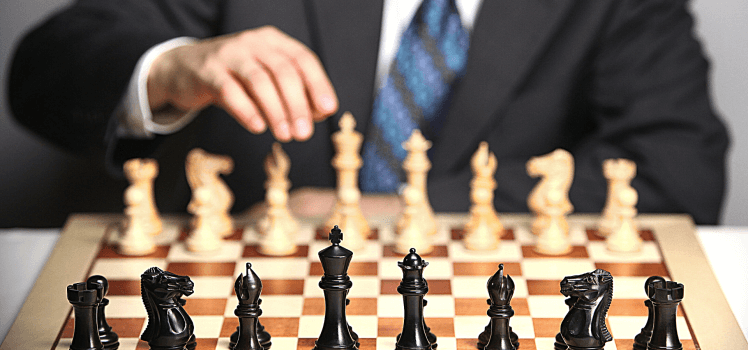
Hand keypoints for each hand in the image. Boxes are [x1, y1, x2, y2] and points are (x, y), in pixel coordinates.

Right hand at [147, 26, 337, 141]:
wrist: (185, 69)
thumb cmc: (235, 77)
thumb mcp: (265, 81)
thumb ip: (291, 94)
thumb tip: (317, 115)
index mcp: (274, 41)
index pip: (304, 60)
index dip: (318, 85)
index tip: (328, 110)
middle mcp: (254, 42)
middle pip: (283, 72)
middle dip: (298, 104)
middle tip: (304, 133)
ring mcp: (230, 54)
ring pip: (259, 80)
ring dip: (276, 111)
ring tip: (285, 135)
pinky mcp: (208, 71)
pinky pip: (230, 90)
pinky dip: (247, 110)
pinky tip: (258, 127)